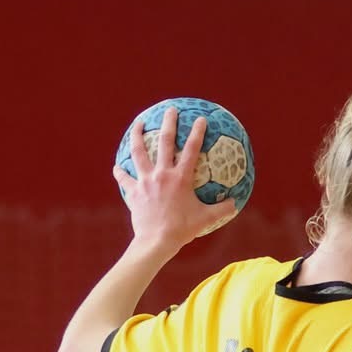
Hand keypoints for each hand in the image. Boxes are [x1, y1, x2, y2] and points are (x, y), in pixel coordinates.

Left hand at [113, 105, 237, 249]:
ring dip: (138, 135)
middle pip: (165, 142)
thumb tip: (235, 203)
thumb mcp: (206, 219)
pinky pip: (124, 178)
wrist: (156, 241)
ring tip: (139, 123)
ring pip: (139, 152)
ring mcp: (145, 181)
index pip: (192, 150)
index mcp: (181, 178)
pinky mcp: (133, 191)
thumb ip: (221, 210)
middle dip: (169, 123)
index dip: (198, 133)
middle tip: (170, 110)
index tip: (200, 119)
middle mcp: (162, 174)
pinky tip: (117, 166)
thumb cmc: (182, 229)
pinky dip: (120, 172)